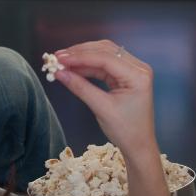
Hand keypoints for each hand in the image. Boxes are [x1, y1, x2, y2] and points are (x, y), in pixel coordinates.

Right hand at [53, 40, 157, 156]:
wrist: (138, 145)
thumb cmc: (125, 130)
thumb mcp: (101, 108)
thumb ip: (80, 87)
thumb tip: (59, 73)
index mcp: (138, 75)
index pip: (106, 58)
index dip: (80, 56)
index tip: (59, 58)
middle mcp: (138, 68)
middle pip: (105, 51)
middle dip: (80, 53)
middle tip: (58, 57)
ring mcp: (132, 70)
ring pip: (104, 55)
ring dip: (83, 57)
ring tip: (62, 62)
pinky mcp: (125, 75)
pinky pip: (104, 65)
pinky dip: (88, 66)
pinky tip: (73, 68)